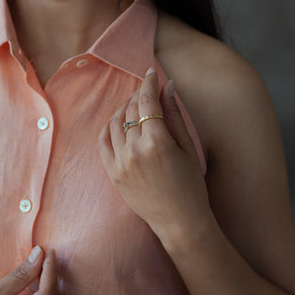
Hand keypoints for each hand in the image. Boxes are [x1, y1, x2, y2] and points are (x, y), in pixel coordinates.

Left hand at [98, 67, 211, 246]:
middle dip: (137, 94)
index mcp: (157, 142)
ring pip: (114, 123)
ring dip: (123, 109)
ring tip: (133, 105)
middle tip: (145, 89)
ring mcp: (120, 163)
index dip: (148, 83)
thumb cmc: (192, 186)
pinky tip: (118, 122)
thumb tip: (169, 86)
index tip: (151, 72)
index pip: (146, 101)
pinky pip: (103, 142)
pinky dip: (109, 127)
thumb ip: (175, 115)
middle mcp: (134, 150)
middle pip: (129, 110)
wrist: (180, 222)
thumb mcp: (188, 148)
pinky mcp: (113, 174)